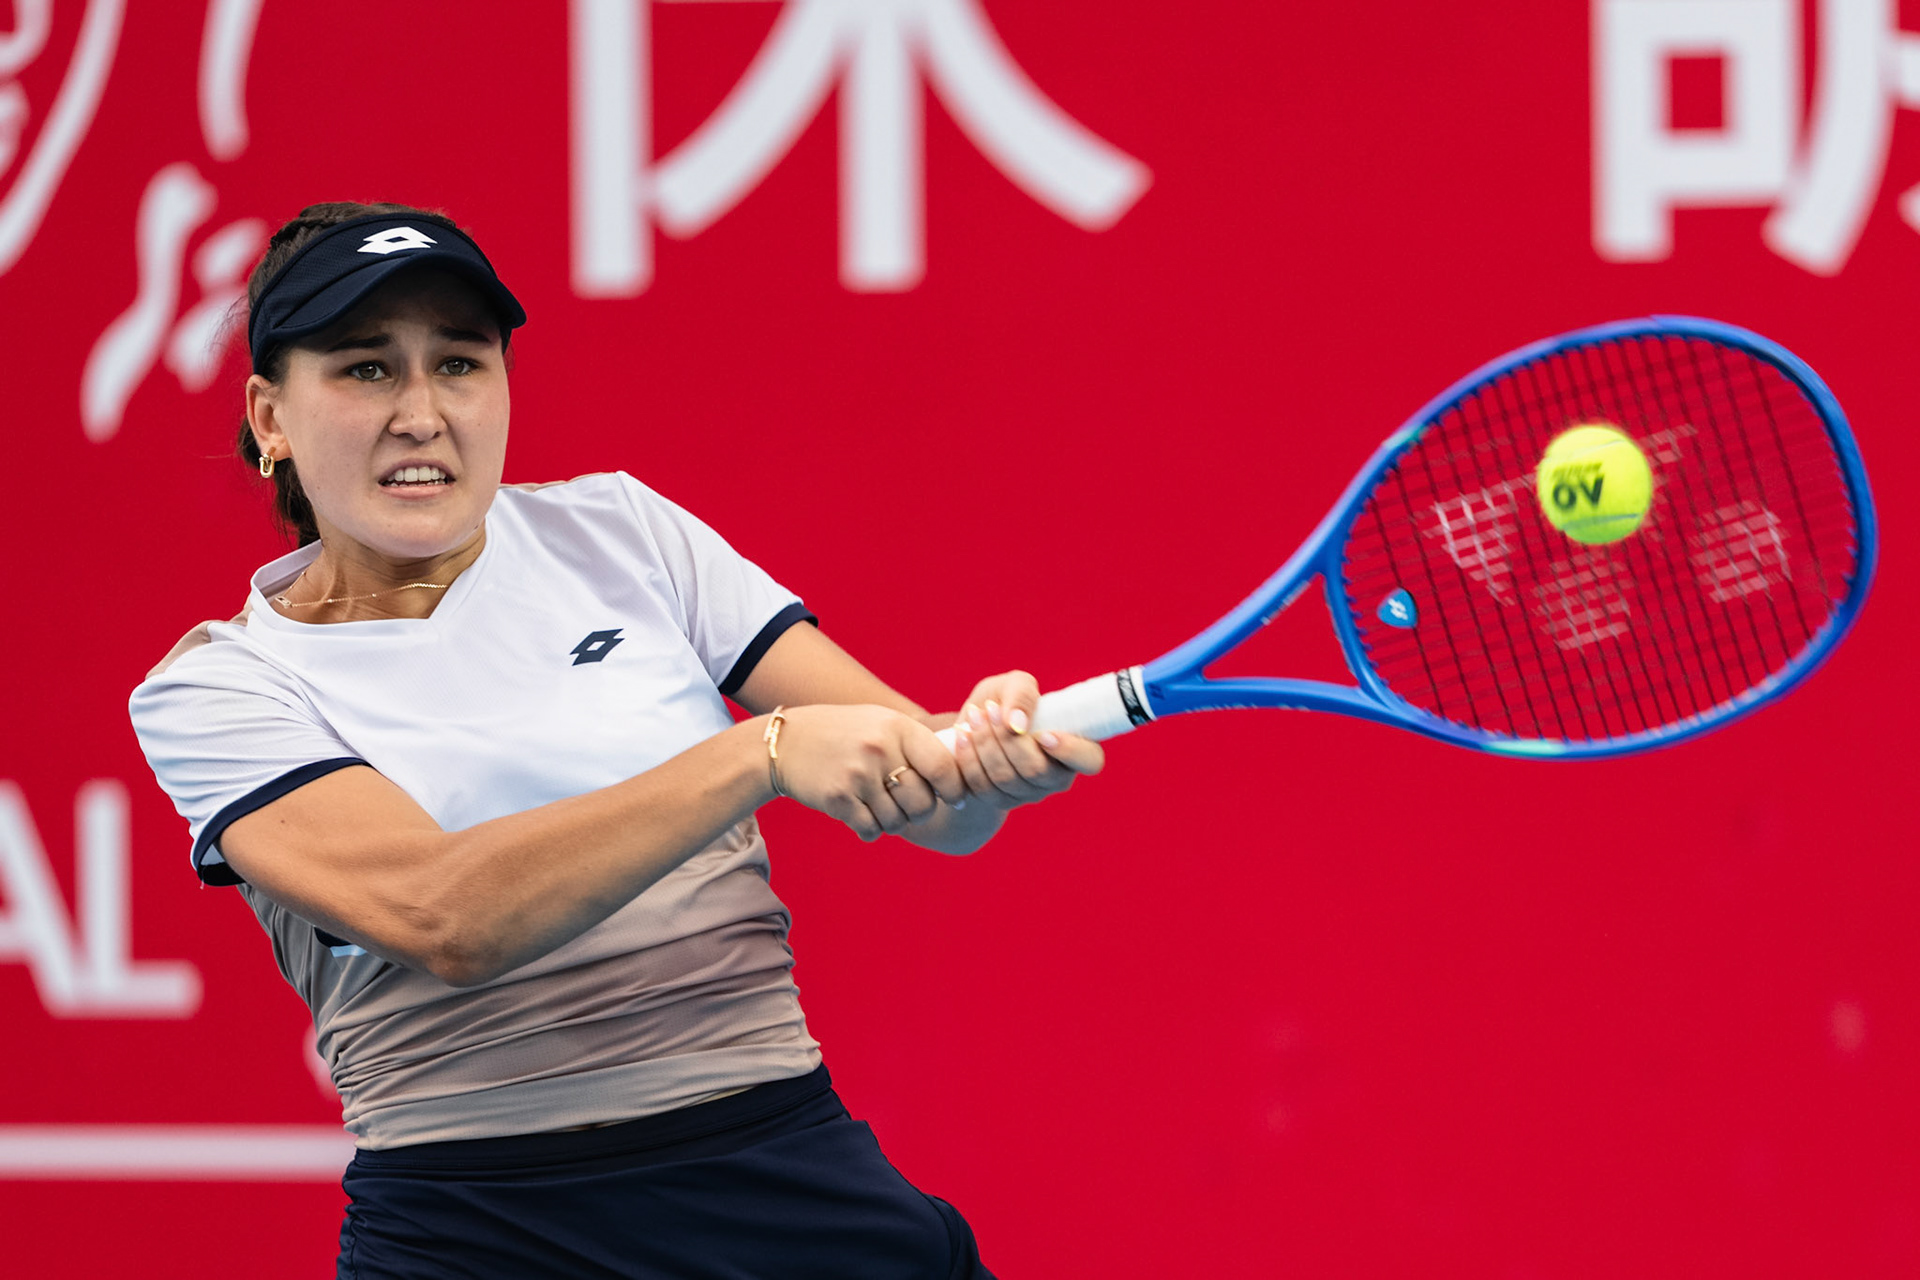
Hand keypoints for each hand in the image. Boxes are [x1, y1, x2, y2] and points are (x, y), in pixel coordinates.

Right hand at [770, 704, 967, 840]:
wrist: (787, 742)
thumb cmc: (844, 733)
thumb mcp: (882, 723)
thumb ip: (917, 743)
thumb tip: (961, 772)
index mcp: (898, 729)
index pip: (943, 768)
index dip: (955, 789)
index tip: (955, 798)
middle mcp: (879, 750)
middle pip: (923, 803)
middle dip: (919, 811)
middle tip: (907, 804)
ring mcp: (857, 775)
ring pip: (897, 822)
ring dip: (892, 821)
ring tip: (877, 804)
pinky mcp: (838, 798)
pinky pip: (871, 830)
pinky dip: (869, 828)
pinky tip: (859, 812)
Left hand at [950, 671, 1103, 810]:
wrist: (974, 724)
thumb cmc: (1005, 701)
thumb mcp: (1014, 684)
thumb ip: (1021, 694)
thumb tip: (1017, 723)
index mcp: (1074, 747)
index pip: (1090, 761)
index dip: (1071, 752)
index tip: (1045, 734)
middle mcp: (1055, 776)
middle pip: (1036, 771)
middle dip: (1008, 739)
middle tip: (990, 709)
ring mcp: (1028, 793)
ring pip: (1006, 779)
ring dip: (985, 744)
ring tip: (975, 716)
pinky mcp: (1000, 801)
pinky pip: (983, 787)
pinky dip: (969, 758)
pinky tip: (963, 735)